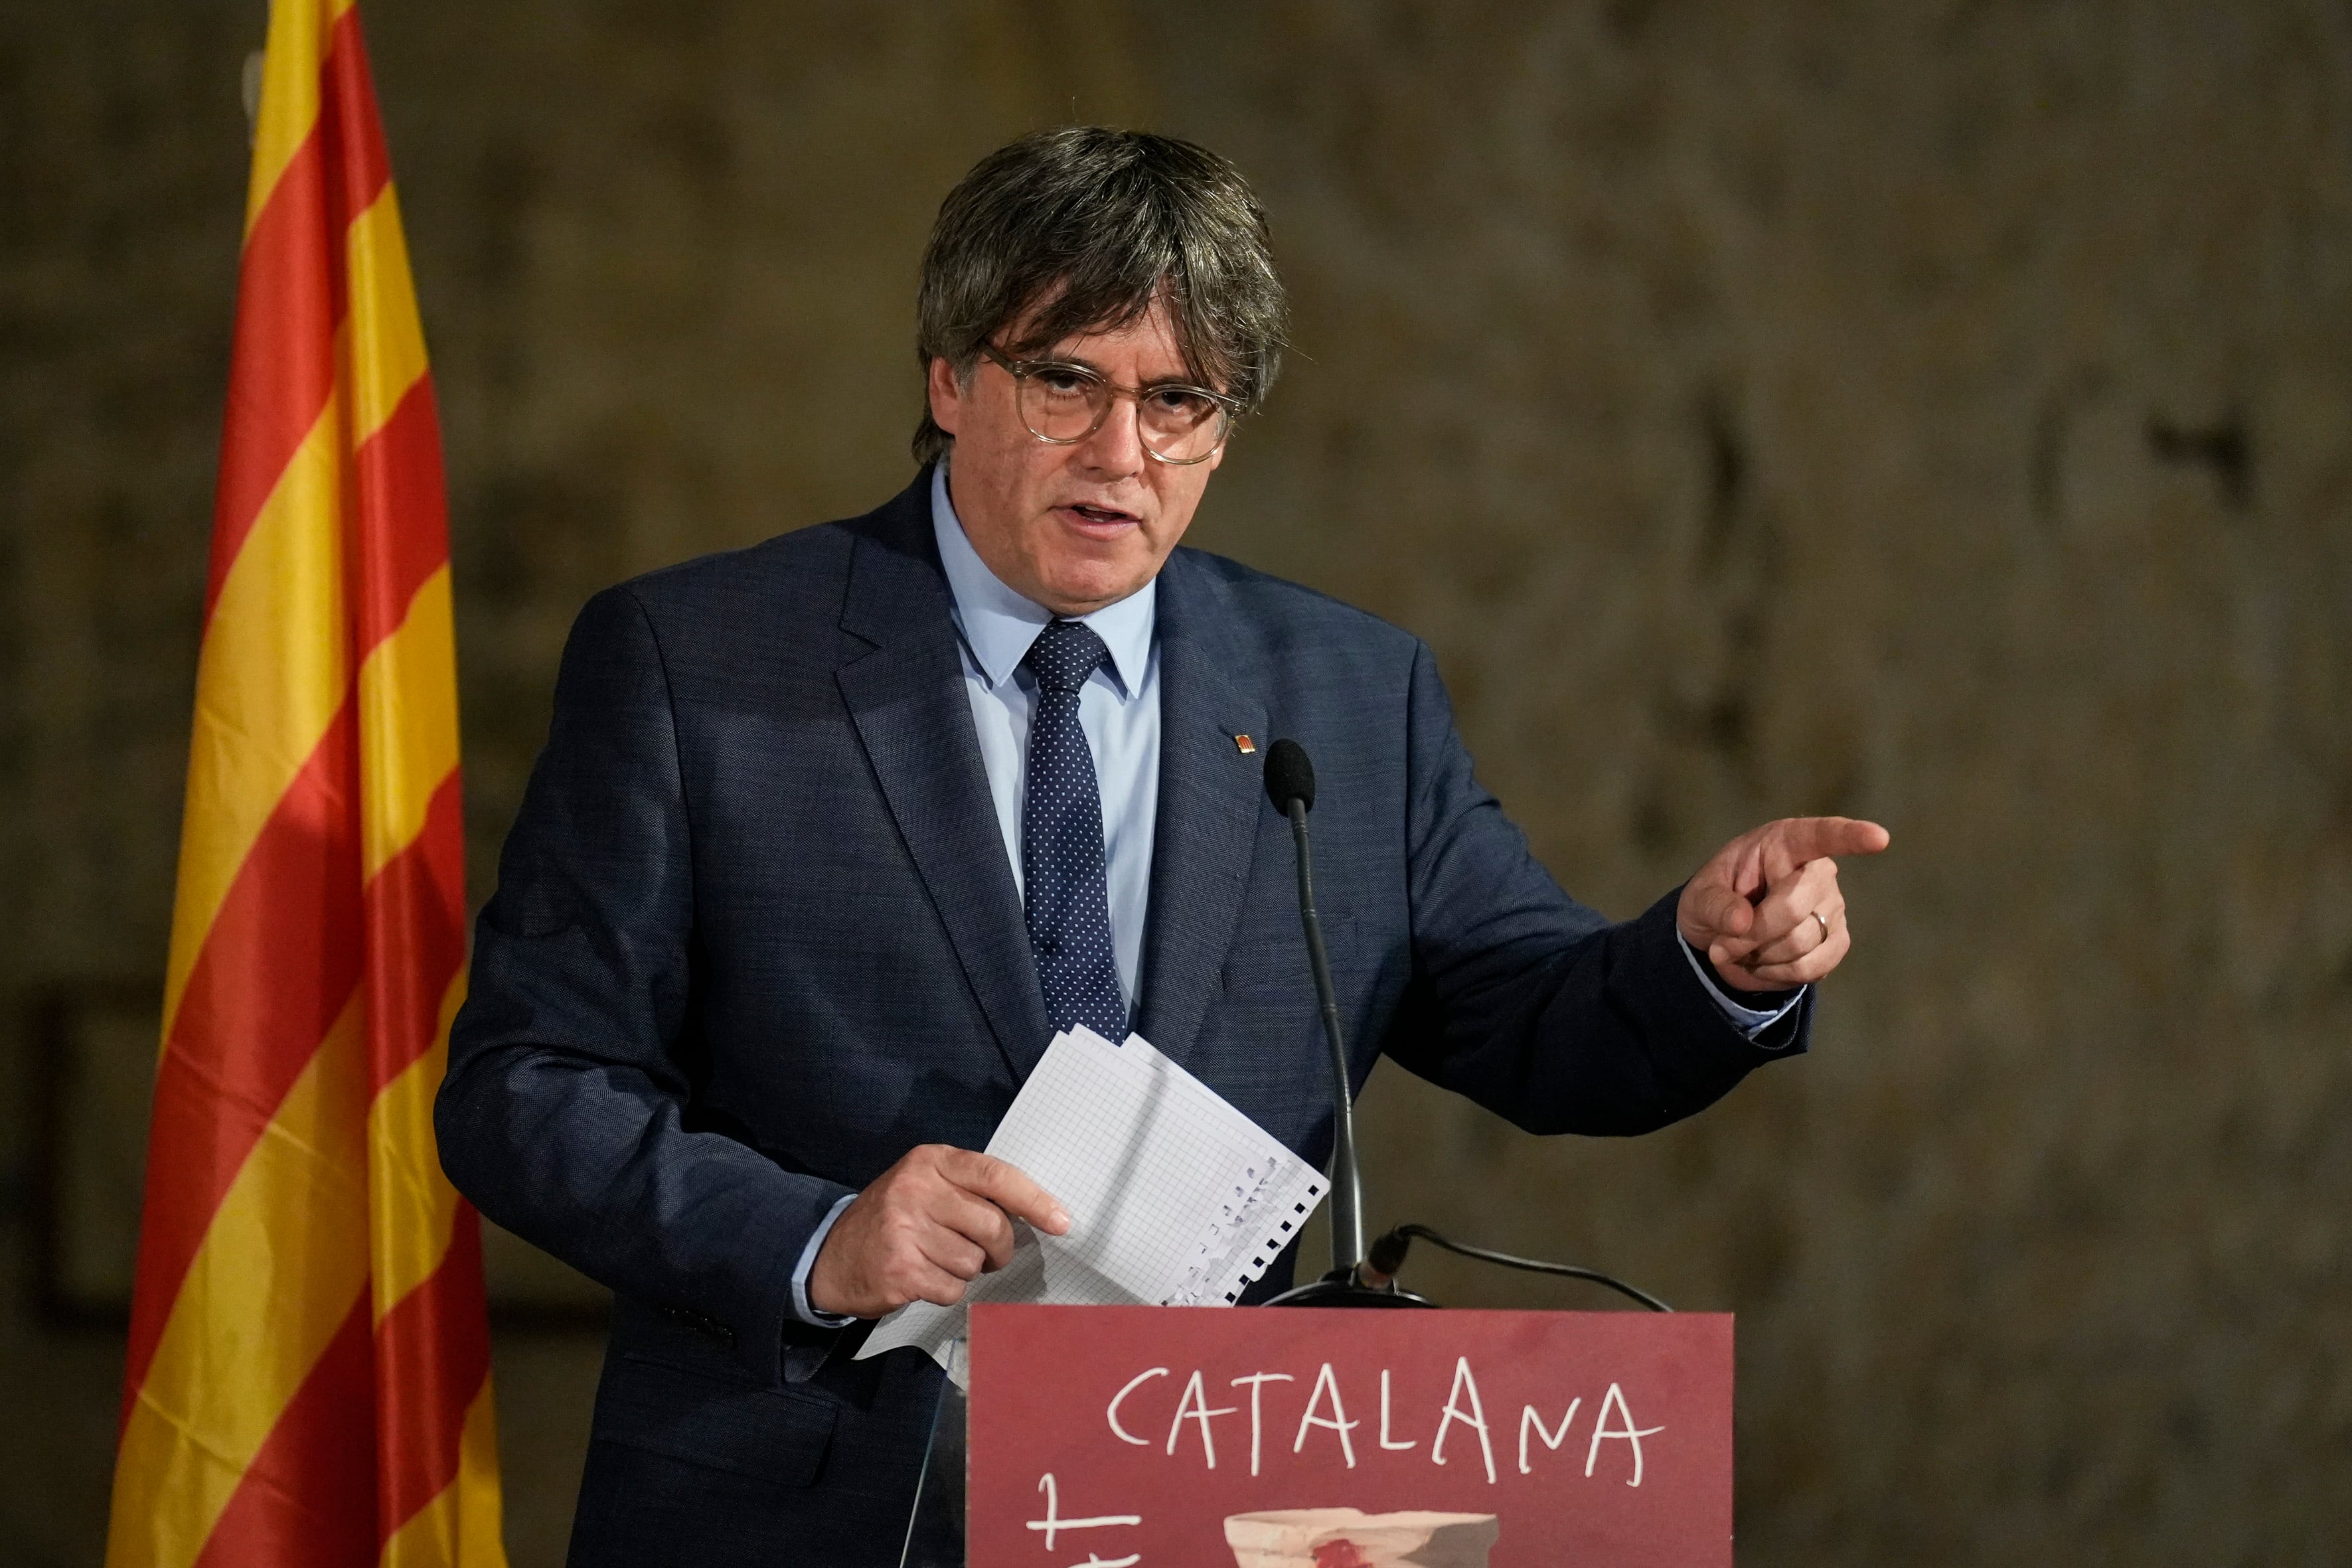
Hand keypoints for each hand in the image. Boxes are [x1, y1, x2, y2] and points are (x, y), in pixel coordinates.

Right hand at [806, 1143, 1070, 1318]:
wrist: (831, 1256)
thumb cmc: (891, 1219)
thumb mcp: (923, 1185)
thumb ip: (969, 1190)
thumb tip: (1034, 1214)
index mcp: (929, 1162)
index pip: (995, 1176)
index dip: (1034, 1200)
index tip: (1061, 1222)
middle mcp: (916, 1190)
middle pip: (992, 1225)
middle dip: (998, 1248)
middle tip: (986, 1254)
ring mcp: (905, 1230)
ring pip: (974, 1262)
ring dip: (965, 1270)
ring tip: (936, 1259)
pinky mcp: (900, 1270)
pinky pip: (953, 1288)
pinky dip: (946, 1290)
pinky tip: (922, 1277)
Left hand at [1676, 816, 1890, 993]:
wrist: (1724, 934)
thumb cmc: (1716, 898)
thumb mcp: (1698, 896)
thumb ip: (1714, 905)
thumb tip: (1742, 922)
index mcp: (1785, 843)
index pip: (1823, 835)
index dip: (1851, 837)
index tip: (1879, 838)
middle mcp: (1818, 872)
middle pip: (1794, 907)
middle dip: (1752, 932)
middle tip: (1720, 945)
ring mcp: (1833, 908)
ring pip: (1800, 943)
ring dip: (1759, 955)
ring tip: (1739, 948)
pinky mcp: (1837, 942)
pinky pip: (1810, 968)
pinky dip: (1776, 973)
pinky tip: (1761, 962)